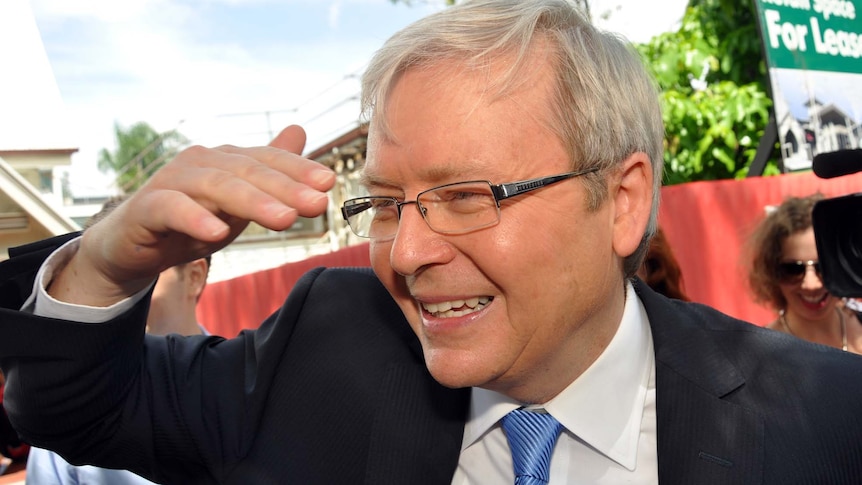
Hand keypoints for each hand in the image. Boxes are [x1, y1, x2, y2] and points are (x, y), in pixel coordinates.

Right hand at [49, 125, 335, 305]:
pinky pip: (172, 209)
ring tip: (284, 220)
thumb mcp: (238, 200)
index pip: (268, 161)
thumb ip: (267, 172)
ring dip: (252, 202)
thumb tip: (299, 130)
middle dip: (286, 188)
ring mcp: (171, 181)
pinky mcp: (146, 207)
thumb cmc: (191, 220)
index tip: (329, 184)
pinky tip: (218, 232)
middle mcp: (201, 162)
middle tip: (318, 204)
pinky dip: (195, 218)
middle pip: (248, 171)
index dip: (298, 170)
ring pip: (216, 186)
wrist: (132, 247)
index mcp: (226, 160)